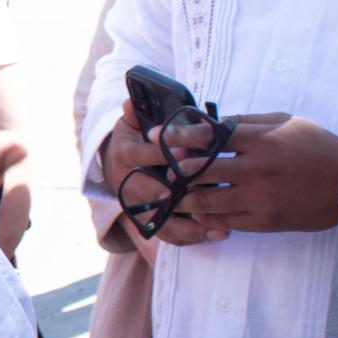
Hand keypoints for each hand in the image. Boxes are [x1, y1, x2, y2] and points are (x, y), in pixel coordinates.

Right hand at [99, 104, 224, 247]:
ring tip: (220, 226)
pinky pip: (169, 234)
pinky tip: (216, 233)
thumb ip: (135, 113)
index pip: (141, 155)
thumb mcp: (130, 124)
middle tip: (201, 198)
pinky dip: (192, 237)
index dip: (161, 156)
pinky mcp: (150, 222)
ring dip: (190, 226)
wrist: (117, 168)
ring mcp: (140, 207)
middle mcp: (130, 185)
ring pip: (161, 221)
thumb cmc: (134, 142)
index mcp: (126, 156)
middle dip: (177, 198)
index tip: (183, 158)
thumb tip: (131, 101)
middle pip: (151, 195)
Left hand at [171, 112, 337, 233]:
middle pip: (200, 170)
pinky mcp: (265, 220)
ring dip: (185, 197)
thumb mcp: (285, 122)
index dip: (178, 137)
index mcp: (261, 139)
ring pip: (206, 200)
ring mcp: (260, 197)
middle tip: (159, 169)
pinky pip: (224, 221)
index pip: (207, 137)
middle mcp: (257, 169)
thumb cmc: (316, 146)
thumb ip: (247, 122)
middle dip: (174, 170)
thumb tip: (213, 123)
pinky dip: (207, 215)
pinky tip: (199, 209)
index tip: (157, 137)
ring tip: (173, 193)